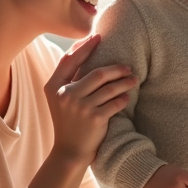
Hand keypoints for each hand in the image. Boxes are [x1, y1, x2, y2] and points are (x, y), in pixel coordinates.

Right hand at [45, 34, 136, 166]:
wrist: (69, 151)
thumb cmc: (67, 121)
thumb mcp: (58, 99)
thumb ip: (67, 78)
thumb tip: (82, 49)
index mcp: (54, 87)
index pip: (70, 59)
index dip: (85, 47)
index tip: (98, 37)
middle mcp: (66, 95)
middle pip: (97, 73)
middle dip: (116, 68)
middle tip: (127, 67)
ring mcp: (80, 107)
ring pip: (109, 87)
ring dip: (124, 82)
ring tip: (133, 79)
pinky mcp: (95, 119)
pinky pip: (115, 103)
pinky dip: (123, 98)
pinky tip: (127, 96)